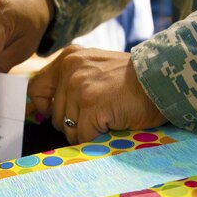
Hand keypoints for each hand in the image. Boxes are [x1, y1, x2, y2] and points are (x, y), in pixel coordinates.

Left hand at [28, 46, 166, 143]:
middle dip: (73, 123)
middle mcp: (70, 69)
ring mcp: (80, 87)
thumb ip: (71, 81)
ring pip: (68, 129)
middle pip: (54, 116)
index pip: (36, 89)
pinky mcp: (92, 105)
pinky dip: (96, 137)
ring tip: (107, 118)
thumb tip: (45, 109)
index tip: (61, 113)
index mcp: (68, 58)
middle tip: (98, 116)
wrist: (161, 80)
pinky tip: (111, 125)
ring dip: (86, 132)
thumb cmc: (132, 81)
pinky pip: (83, 135)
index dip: (46, 108)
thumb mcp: (94, 68)